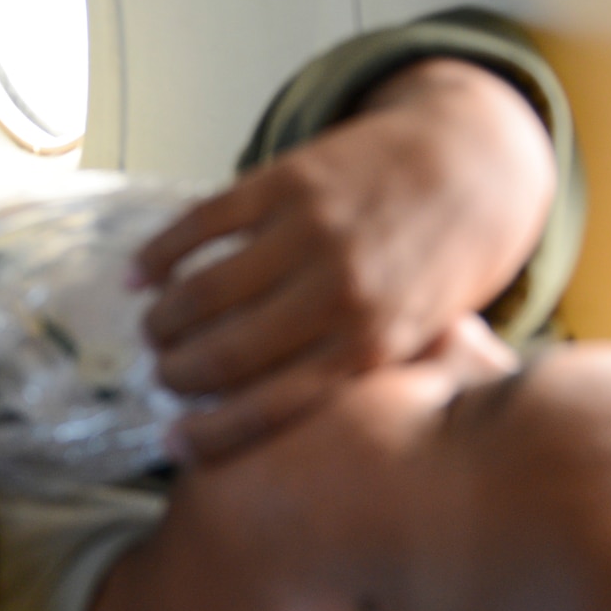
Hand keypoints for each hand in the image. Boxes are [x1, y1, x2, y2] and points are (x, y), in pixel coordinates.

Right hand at [134, 57, 555, 461]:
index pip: (267, 407)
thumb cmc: (442, 264)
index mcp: (372, 346)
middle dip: (176, 375)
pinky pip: (201, 225)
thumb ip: (351, 375)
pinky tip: (139, 273)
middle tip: (163, 375)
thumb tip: (266, 418)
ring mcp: (310, 234)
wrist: (472, 165)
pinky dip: (159, 254)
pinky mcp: (287, 182)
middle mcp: (339, 294)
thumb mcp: (417, 340)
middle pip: (222, 355)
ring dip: (161, 319)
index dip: (207, 435)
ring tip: (154, 328)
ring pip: (202, 293)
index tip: (172, 445)